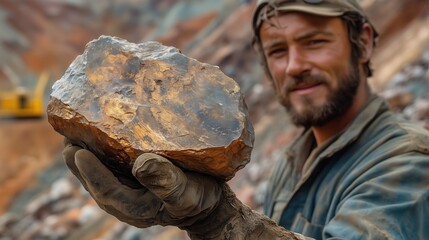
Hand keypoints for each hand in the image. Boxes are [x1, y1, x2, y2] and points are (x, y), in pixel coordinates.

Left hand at [62, 143, 221, 228]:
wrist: (207, 201)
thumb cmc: (198, 198)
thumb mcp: (186, 193)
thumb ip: (166, 182)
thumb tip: (140, 164)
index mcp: (135, 207)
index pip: (105, 191)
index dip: (89, 172)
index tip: (77, 152)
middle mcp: (125, 198)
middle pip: (93, 180)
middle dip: (78, 158)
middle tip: (67, 133)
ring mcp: (126, 187)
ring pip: (99, 169)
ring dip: (86, 150)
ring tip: (75, 127)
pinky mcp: (131, 176)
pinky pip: (110, 163)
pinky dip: (101, 148)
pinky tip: (99, 129)